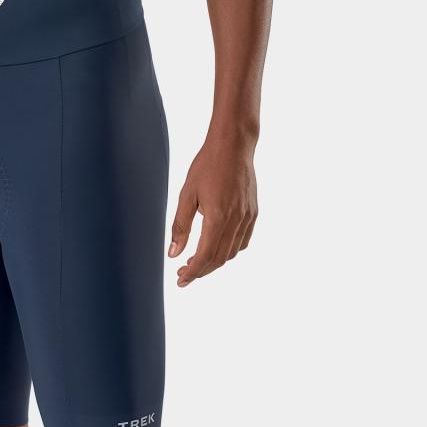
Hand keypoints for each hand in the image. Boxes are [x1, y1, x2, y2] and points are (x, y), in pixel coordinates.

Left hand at [168, 136, 257, 286]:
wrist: (233, 146)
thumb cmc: (207, 165)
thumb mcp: (187, 194)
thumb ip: (181, 225)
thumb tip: (173, 254)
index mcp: (217, 216)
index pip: (205, 256)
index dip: (193, 272)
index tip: (181, 279)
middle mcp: (236, 220)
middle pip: (220, 259)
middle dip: (202, 270)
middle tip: (185, 273)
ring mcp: (248, 217)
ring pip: (232, 252)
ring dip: (215, 262)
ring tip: (197, 260)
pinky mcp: (254, 213)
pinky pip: (243, 241)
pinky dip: (229, 250)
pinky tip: (216, 246)